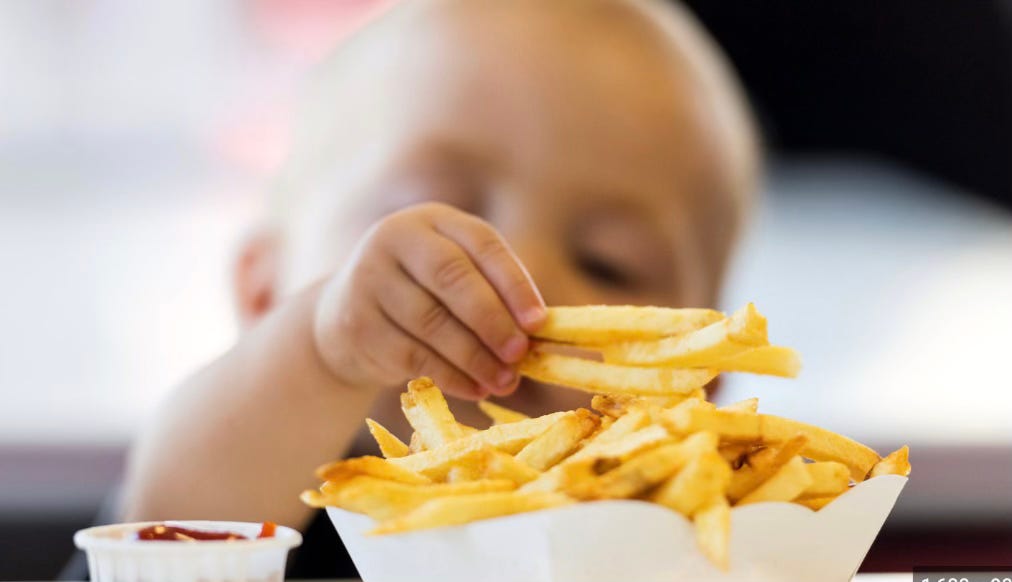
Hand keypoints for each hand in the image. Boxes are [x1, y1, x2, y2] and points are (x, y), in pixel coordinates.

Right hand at [313, 203, 545, 399]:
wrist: (345, 313)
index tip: (539, 322)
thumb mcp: (452, 275)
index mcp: (432, 220)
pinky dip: (450, 376)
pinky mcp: (358, 324)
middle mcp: (395, 239)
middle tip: (520, 354)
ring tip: (505, 381)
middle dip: (492, 319)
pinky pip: (412, 355)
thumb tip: (538, 333)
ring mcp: (369, 279)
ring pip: (431, 321)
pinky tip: (475, 389)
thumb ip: (492, 291)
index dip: (513, 283)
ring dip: (475, 357)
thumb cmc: (422, 291)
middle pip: (451, 276)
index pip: (481, 243)